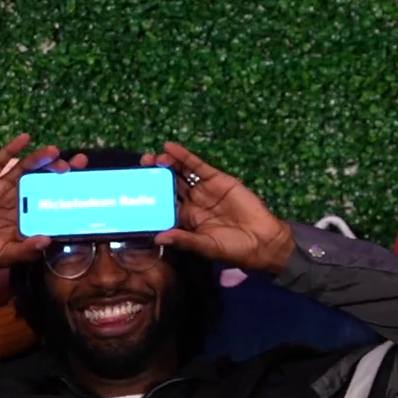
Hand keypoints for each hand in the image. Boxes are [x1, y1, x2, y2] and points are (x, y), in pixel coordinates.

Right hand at [0, 135, 64, 287]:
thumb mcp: (8, 256)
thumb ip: (26, 250)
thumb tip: (47, 240)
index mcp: (27, 217)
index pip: (50, 199)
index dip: (66, 189)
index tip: (84, 180)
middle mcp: (17, 201)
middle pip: (41, 180)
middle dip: (59, 170)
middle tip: (78, 163)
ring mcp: (0, 190)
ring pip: (24, 169)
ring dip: (39, 159)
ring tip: (54, 151)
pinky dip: (10, 150)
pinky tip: (24, 139)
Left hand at [149, 143, 293, 274]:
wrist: (262, 240)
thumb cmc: (233, 249)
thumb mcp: (206, 247)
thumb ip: (183, 240)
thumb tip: (158, 238)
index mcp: (185, 220)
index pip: (162, 205)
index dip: (150, 196)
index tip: (135, 188)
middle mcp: (191, 203)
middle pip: (168, 185)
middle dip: (155, 175)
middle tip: (141, 165)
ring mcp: (203, 190)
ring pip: (181, 173)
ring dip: (167, 164)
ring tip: (153, 157)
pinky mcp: (216, 179)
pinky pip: (197, 166)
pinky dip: (184, 156)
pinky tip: (171, 148)